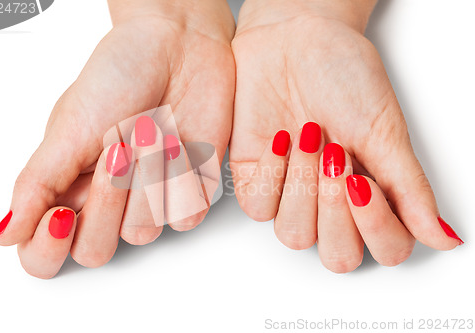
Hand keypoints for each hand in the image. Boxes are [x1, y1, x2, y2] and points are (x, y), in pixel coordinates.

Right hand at [0, 0, 235, 277]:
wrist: (178, 47)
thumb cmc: (120, 75)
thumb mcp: (70, 126)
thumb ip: (38, 183)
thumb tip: (2, 235)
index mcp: (68, 187)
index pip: (45, 254)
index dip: (48, 248)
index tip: (60, 215)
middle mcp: (107, 202)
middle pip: (96, 251)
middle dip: (106, 200)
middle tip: (115, 150)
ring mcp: (150, 200)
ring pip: (143, 233)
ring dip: (146, 178)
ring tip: (151, 129)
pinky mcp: (190, 192)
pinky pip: (186, 216)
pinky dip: (181, 178)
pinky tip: (178, 142)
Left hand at [230, 0, 462, 271]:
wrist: (294, 39)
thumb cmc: (343, 77)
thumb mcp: (383, 132)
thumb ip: (409, 188)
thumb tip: (443, 237)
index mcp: (371, 195)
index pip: (384, 248)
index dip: (376, 225)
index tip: (364, 181)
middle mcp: (331, 203)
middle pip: (337, 254)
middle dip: (335, 209)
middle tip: (337, 157)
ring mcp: (291, 195)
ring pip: (294, 236)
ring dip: (303, 188)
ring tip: (310, 138)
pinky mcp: (254, 180)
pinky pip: (258, 207)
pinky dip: (272, 175)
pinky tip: (282, 139)